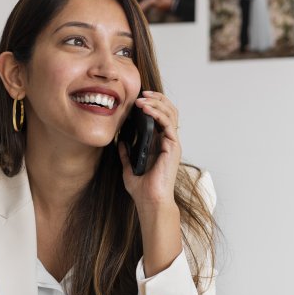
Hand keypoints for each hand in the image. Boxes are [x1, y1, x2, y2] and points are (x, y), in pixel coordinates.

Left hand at [119, 90, 180, 211]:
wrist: (150, 201)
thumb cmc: (143, 188)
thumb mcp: (128, 168)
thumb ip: (126, 154)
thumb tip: (120, 142)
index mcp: (160, 144)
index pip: (161, 117)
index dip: (153, 104)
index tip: (139, 98)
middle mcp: (168, 142)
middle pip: (169, 111)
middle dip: (157, 98)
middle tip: (142, 93)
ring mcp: (172, 144)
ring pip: (171, 114)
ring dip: (157, 103)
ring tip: (142, 99)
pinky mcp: (173, 147)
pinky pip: (168, 124)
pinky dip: (158, 114)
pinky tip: (146, 109)